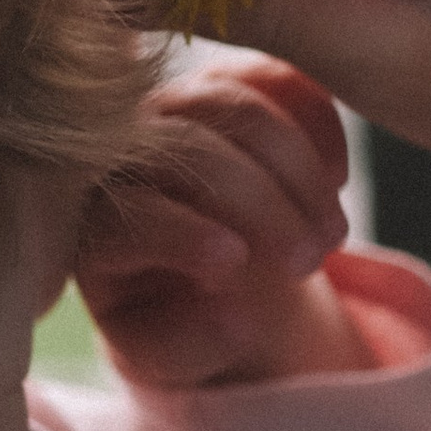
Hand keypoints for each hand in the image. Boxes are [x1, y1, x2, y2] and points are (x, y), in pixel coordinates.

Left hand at [77, 51, 371, 388]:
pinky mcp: (226, 84)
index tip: (237, 265)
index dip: (180, 234)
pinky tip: (337, 180)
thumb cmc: (170, 321)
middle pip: (190, 147)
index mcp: (93, 222)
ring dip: (299, 168)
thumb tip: (237, 317)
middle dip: (261, 203)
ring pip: (236, 102)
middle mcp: (124, 150)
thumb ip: (187, 345)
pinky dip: (317, 121)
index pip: (129, 210)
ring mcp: (176, 107)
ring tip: (334, 235)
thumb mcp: (170, 355)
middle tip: (309, 262)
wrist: (198, 281)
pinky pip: (275, 75)